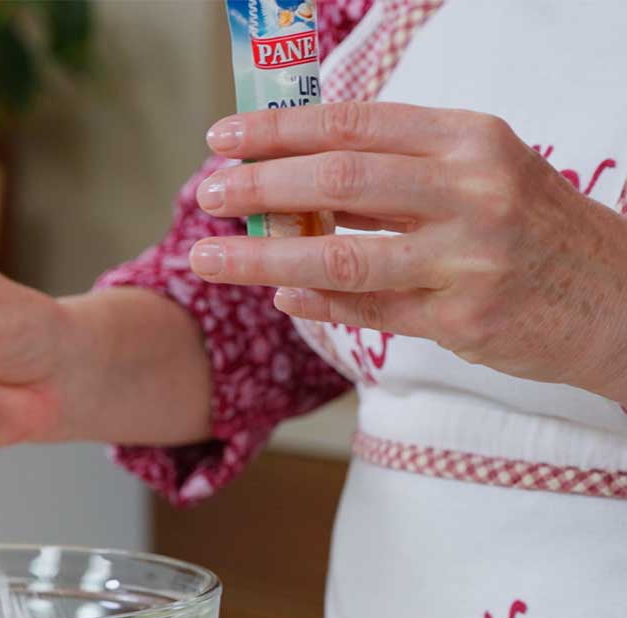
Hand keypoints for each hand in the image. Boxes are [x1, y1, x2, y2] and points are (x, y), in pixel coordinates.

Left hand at [190, 102, 626, 400]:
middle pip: (339, 181)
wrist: (614, 296)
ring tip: (207, 258)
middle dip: (259, 186)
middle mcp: (471, 191)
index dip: (278, 130)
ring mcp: (468, 258)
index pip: (352, 124)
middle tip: (206, 196)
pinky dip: (319, 304)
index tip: (222, 139)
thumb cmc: (530, 226)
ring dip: (263, 258)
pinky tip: (282, 298)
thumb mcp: (477, 172)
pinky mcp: (463, 318)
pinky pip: (371, 310)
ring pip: (343, 256)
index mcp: (468, 140)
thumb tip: (296, 182)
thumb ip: (395, 172)